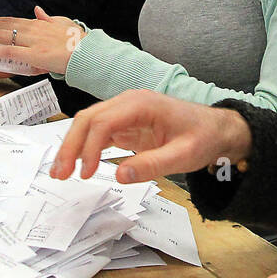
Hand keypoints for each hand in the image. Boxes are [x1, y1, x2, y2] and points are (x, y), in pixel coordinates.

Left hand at [0, 7, 84, 75]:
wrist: (88, 52)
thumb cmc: (78, 41)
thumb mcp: (63, 24)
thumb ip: (48, 18)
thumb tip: (37, 10)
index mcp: (38, 24)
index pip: (11, 20)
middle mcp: (33, 29)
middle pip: (3, 26)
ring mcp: (32, 41)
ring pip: (1, 36)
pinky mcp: (33, 54)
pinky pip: (8, 51)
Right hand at [49, 90, 252, 183]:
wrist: (217, 129)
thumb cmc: (203, 137)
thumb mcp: (184, 156)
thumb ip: (153, 165)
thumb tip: (119, 175)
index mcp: (141, 104)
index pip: (103, 122)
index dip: (89, 148)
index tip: (85, 174)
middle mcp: (129, 102)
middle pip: (88, 119)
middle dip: (70, 145)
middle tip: (59, 174)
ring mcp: (126, 111)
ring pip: (89, 124)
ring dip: (73, 146)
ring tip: (60, 173)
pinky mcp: (126, 123)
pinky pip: (99, 132)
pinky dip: (85, 147)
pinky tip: (78, 165)